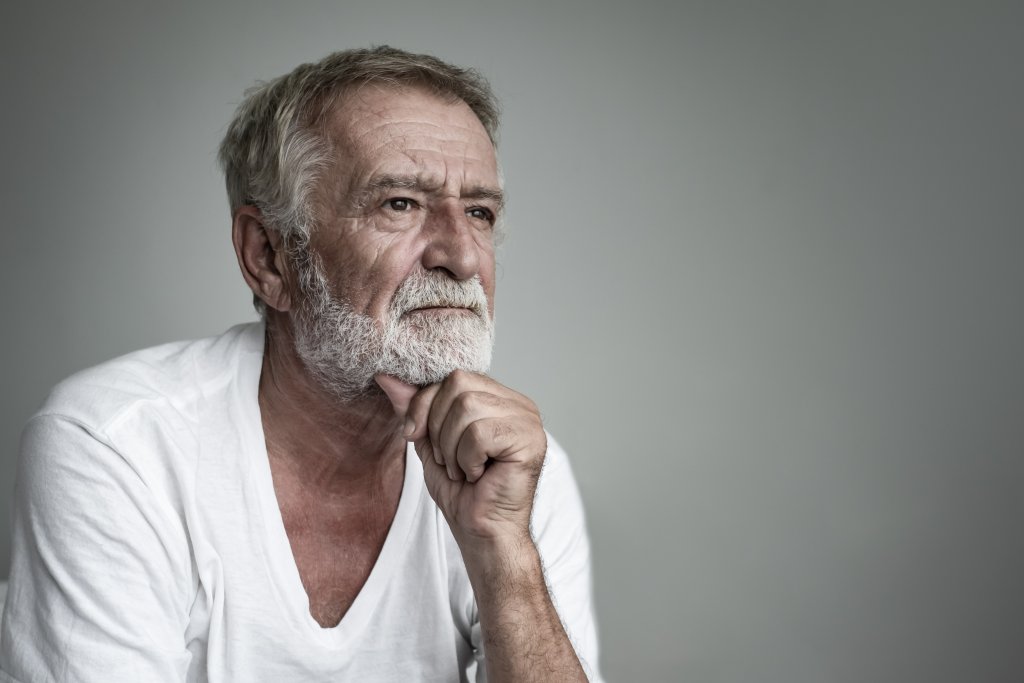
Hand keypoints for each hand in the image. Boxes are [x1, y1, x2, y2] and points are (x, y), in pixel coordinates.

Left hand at [375, 370, 546, 544]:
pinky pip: (480, 433)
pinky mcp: (530, 440)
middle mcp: (519, 405)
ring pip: (467, 408)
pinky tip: (479, 476)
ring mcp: (528, 421)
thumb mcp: (429, 443)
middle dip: (438, 428)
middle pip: (458, 386)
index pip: (454, 377)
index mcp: (500, 399)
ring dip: (452, 448)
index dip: (425, 404)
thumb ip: (414, 409)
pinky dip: (468, 460)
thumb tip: (386, 378)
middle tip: (450, 461)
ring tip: (465, 471)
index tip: (416, 436)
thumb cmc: (463, 494)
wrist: (483, 535)